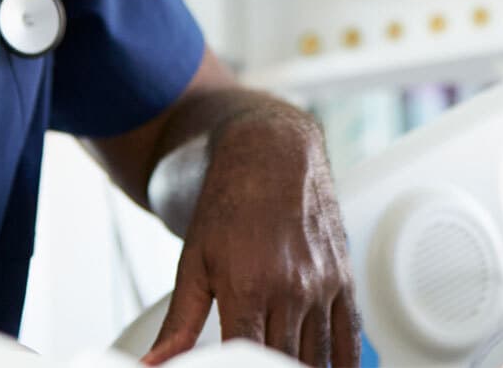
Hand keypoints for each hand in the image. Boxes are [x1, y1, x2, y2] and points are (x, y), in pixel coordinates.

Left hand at [143, 112, 358, 366]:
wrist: (271, 155)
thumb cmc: (230, 204)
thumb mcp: (194, 264)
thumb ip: (179, 324)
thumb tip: (152, 365)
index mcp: (248, 287)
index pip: (246, 359)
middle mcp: (291, 288)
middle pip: (283, 362)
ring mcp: (322, 285)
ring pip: (317, 356)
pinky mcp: (342, 278)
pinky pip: (350, 335)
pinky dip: (343, 363)